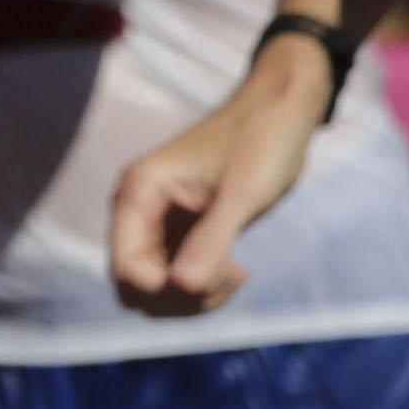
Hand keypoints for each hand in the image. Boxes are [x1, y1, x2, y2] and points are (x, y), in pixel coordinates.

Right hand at [110, 41, 331, 314]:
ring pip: (154, 286)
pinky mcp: (180, 230)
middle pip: (134, 284)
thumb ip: (211, 240)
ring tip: (234, 276)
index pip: (126, 266)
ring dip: (190, 296)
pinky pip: (175, 276)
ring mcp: (158, 222)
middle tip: (228, 280)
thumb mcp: (243, 193)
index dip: (163, 288)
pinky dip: (200, 285)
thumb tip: (182, 288)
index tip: (217, 279)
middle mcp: (139, 209)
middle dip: (177, 297)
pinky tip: (234, 271)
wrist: (283, 111)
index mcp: (140, 192)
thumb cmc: (263, 140)